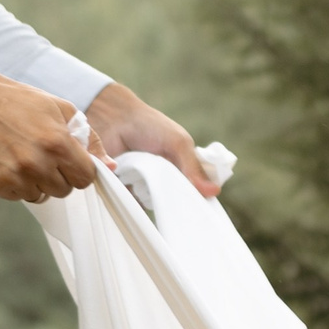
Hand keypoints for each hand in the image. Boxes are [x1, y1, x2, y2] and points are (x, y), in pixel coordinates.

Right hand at [0, 53, 95, 201]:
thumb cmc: (20, 102)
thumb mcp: (61, 109)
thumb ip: (91, 140)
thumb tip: (112, 167)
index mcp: (57, 144)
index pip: (86, 178)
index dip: (80, 170)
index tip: (69, 160)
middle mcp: (36, 163)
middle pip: (65, 190)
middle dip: (59, 175)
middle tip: (43, 154)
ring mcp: (14, 177)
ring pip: (41, 196)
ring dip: (37, 182)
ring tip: (23, 155)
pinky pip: (18, 197)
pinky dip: (16, 184)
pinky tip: (7, 161)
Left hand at [84, 82, 217, 196]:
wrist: (113, 118)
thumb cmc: (150, 126)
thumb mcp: (178, 143)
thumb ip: (194, 167)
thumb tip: (215, 192)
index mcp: (186, 168)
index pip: (200, 192)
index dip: (201, 201)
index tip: (201, 209)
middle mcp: (169, 180)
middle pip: (179, 203)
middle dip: (177, 203)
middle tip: (173, 199)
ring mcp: (149, 186)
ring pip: (157, 205)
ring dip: (153, 198)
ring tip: (146, 184)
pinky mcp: (129, 190)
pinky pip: (135, 205)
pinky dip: (134, 200)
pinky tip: (131, 188)